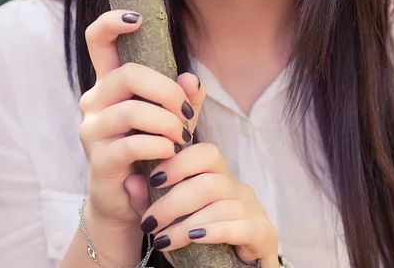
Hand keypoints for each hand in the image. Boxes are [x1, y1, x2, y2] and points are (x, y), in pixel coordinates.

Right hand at [78, 9, 203, 230]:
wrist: (130, 202)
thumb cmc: (152, 150)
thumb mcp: (173, 118)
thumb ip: (183, 97)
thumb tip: (192, 79)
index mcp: (110, 83)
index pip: (97, 41)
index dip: (111, 22)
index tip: (137, 18)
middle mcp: (94, 100)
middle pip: (126, 74)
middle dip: (165, 89)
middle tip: (185, 111)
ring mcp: (92, 130)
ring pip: (130, 110)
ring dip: (166, 122)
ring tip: (180, 136)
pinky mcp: (98, 160)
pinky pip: (132, 144)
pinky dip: (159, 145)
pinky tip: (170, 152)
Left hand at [135, 141, 279, 267]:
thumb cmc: (197, 240)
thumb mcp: (170, 219)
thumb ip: (149, 200)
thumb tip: (130, 181)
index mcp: (220, 176)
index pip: (206, 152)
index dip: (180, 161)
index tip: (154, 179)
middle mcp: (239, 188)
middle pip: (208, 181)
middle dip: (173, 202)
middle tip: (149, 222)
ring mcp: (254, 210)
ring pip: (220, 205)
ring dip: (185, 224)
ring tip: (162, 240)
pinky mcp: (264, 234)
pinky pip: (240, 226)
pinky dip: (212, 232)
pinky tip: (192, 239)